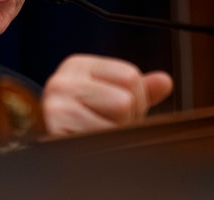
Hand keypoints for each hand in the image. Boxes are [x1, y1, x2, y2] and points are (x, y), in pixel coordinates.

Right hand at [41, 53, 172, 135]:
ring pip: (119, 113)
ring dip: (115, 132)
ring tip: (96, 134)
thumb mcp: (110, 98)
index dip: (136, 99)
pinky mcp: (56, 124)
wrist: (48, 148)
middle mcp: (64, 79)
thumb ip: (138, 89)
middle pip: (126, 97)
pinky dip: (102, 144)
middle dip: (126, 118)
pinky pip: (102, 135)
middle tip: (106, 125)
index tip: (118, 111)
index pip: (130, 75)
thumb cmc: (84, 121)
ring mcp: (57, 102)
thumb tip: (165, 81)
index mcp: (79, 66)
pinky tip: (86, 141)